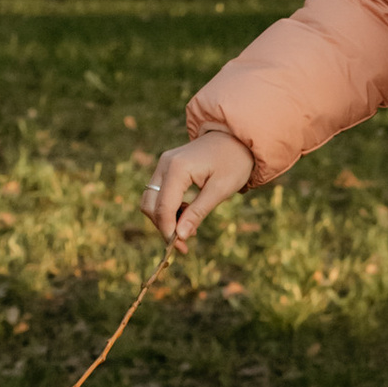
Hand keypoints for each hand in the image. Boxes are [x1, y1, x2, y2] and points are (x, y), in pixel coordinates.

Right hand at [143, 130, 253, 246]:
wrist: (237, 137)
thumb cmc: (234, 161)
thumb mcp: (221, 190)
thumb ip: (198, 212)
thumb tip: (180, 236)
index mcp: (177, 168)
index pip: (163, 207)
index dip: (168, 231)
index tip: (181, 248)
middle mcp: (165, 164)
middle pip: (150, 204)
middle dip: (163, 226)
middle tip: (184, 243)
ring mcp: (164, 164)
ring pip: (151, 199)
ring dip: (165, 218)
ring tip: (189, 228)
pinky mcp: (167, 167)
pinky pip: (159, 192)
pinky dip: (168, 208)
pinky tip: (187, 214)